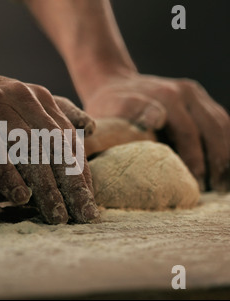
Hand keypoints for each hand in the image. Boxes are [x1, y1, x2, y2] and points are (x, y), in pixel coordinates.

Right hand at [0, 69, 99, 223]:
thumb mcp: (19, 99)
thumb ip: (53, 112)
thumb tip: (90, 129)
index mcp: (36, 96)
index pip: (67, 138)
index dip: (80, 171)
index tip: (89, 201)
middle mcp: (19, 95)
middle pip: (53, 145)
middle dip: (71, 183)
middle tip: (82, 214)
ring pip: (27, 149)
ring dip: (45, 186)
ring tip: (56, 213)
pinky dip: (8, 175)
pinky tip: (20, 197)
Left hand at [83, 73, 229, 191]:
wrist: (114, 83)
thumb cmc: (109, 107)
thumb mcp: (111, 111)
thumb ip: (131, 114)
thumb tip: (156, 120)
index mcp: (163, 96)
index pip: (186, 131)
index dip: (193, 157)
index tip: (195, 180)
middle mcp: (182, 91)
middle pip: (209, 129)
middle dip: (214, 161)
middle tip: (212, 190)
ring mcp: (194, 93)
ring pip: (220, 125)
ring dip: (225, 155)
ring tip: (222, 185)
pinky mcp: (199, 98)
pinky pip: (220, 121)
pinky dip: (225, 144)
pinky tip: (223, 167)